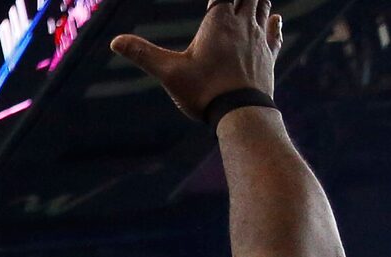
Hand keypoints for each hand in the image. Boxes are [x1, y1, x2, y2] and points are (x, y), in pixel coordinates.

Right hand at [114, 0, 278, 120]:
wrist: (240, 112)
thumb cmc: (203, 91)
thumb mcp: (168, 73)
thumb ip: (143, 54)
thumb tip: (115, 41)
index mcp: (218, 22)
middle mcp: (242, 25)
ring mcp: (258, 39)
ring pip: (262, 8)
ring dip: (256, 0)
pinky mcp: (268, 56)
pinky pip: (274, 34)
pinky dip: (274, 23)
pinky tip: (275, 19)